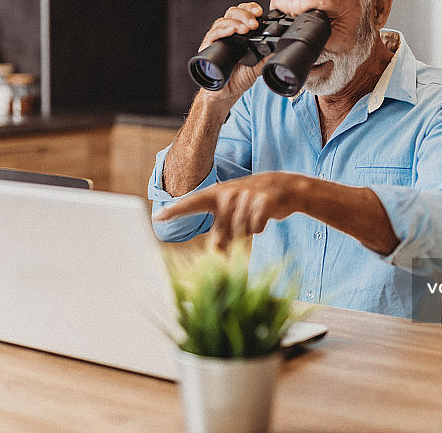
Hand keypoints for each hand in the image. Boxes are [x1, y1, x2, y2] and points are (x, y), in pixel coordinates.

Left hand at [155, 172, 306, 249]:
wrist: (283, 186)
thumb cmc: (251, 203)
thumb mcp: (232, 212)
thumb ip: (221, 231)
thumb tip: (216, 255)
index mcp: (215, 194)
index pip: (191, 203)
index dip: (174, 211)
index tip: (157, 217)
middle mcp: (228, 192)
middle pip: (223, 232)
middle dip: (231, 237)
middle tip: (242, 226)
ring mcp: (246, 194)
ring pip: (241, 231)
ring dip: (248, 231)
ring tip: (254, 215)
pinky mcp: (264, 200)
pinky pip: (256, 227)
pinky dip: (260, 227)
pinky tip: (264, 216)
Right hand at [197, 2, 265, 104]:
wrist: (227, 92)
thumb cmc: (240, 77)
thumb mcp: (259, 66)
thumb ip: (267, 56)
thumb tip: (281, 48)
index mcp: (240, 32)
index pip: (243, 12)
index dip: (250, 8)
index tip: (260, 11)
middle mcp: (227, 32)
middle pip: (232, 13)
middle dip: (245, 15)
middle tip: (254, 24)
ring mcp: (217, 39)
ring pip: (222, 21)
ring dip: (235, 22)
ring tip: (246, 29)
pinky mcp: (207, 48)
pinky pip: (212, 35)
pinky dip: (222, 31)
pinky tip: (231, 31)